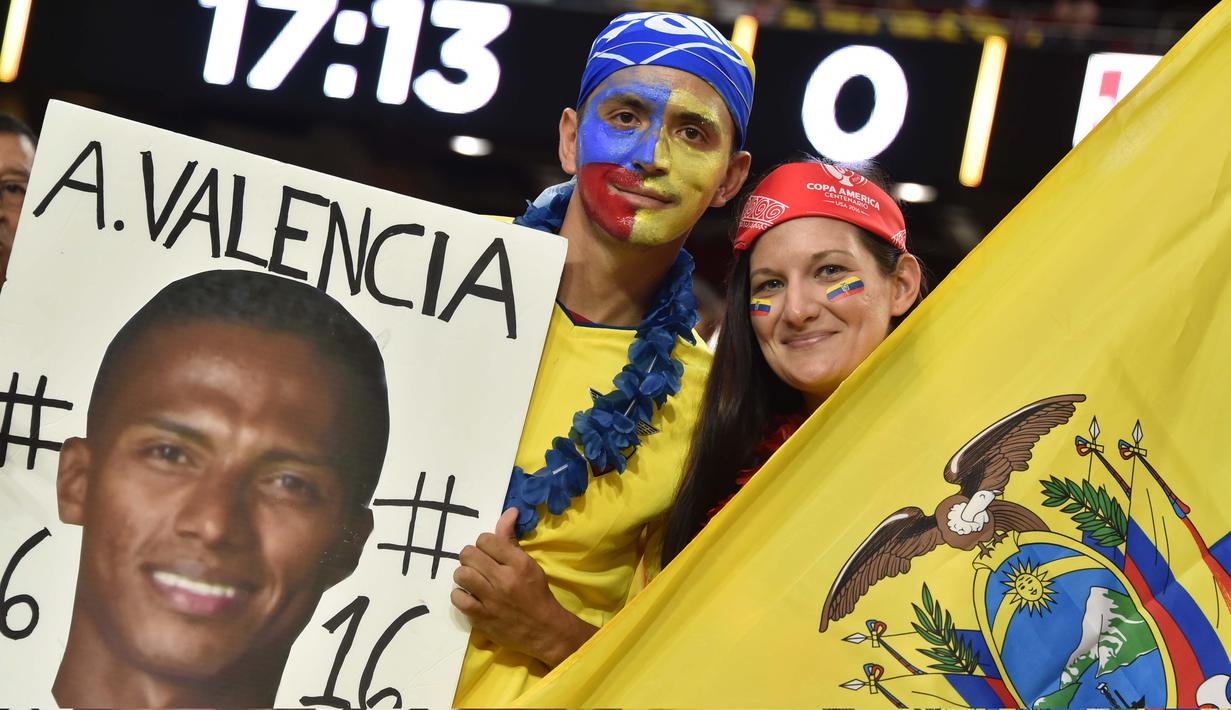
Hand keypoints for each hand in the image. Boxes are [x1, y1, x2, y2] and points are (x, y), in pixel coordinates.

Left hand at [451, 508, 596, 665]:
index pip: (486, 539)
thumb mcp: (528, 563)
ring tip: (472, 580)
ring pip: (461, 575)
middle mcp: (504, 579)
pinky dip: (460, 595)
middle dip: (470, 558)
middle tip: (477, 566)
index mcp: (518, 563)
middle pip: (468, 555)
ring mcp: (491, 600)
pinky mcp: (481, 618)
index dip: (483, 544)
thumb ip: (511, 539)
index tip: (488, 552)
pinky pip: (458, 599)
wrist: (544, 629)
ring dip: (463, 575)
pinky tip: (470, 596)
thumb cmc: (536, 593)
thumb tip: (510, 511)